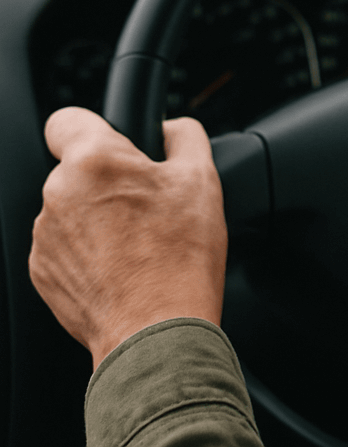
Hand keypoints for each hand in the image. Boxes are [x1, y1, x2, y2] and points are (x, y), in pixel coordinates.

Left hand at [29, 107, 227, 369]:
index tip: (114, 143)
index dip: (94, 125)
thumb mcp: (203, 176)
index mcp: (94, 161)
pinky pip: (65, 244)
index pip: (67, 119)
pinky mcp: (43, 272)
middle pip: (78, 167)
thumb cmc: (179, 256)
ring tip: (140, 239)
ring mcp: (44, 237)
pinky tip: (123, 263)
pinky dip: (89, 248)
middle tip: (149, 201)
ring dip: (98, 214)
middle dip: (109, 178)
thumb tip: (172, 128)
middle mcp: (58, 194)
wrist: (157, 329)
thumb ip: (185, 135)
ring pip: (72, 207)